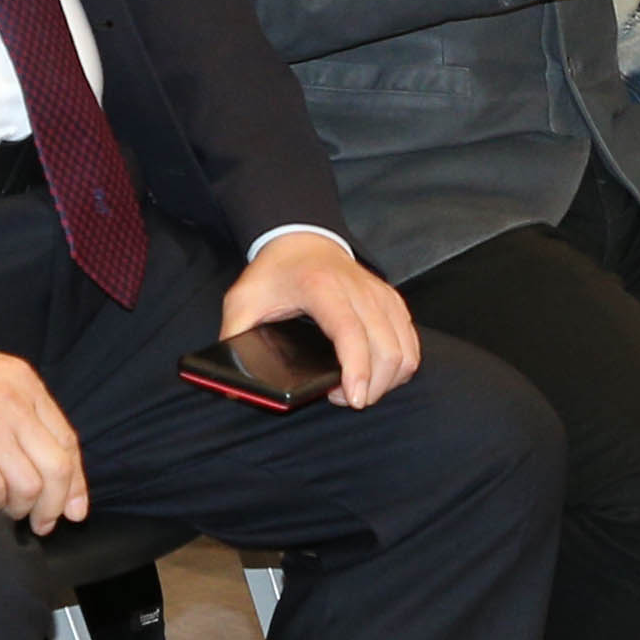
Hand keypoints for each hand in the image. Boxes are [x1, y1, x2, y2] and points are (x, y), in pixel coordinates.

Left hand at [222, 229, 418, 407]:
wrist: (302, 240)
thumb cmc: (273, 274)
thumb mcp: (242, 301)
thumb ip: (233, 338)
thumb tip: (228, 383)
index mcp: (321, 287)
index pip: (350, 332)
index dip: (357, 370)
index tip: (353, 399)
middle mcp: (359, 289)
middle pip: (386, 349)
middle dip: (373, 387)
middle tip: (344, 399)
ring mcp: (381, 295)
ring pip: (405, 350)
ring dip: (388, 381)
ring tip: (358, 389)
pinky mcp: (393, 302)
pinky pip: (411, 344)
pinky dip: (400, 367)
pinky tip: (377, 375)